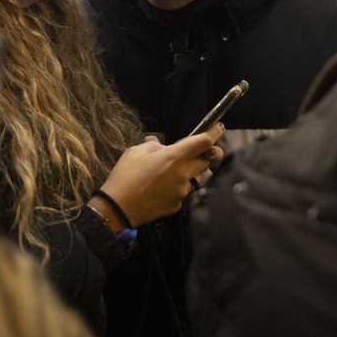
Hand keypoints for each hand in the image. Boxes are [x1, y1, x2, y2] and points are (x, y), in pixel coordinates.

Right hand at [99, 122, 226, 226]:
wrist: (118, 207)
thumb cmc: (125, 176)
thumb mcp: (135, 152)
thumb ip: (152, 145)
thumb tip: (159, 144)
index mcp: (174, 157)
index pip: (203, 142)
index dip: (214, 134)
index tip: (218, 129)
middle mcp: (183, 174)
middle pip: (208, 160)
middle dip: (208, 154)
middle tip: (200, 151)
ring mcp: (182, 191)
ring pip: (199, 178)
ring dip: (195, 172)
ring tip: (178, 171)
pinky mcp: (178, 205)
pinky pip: (185, 192)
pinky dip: (180, 187)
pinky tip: (165, 188)